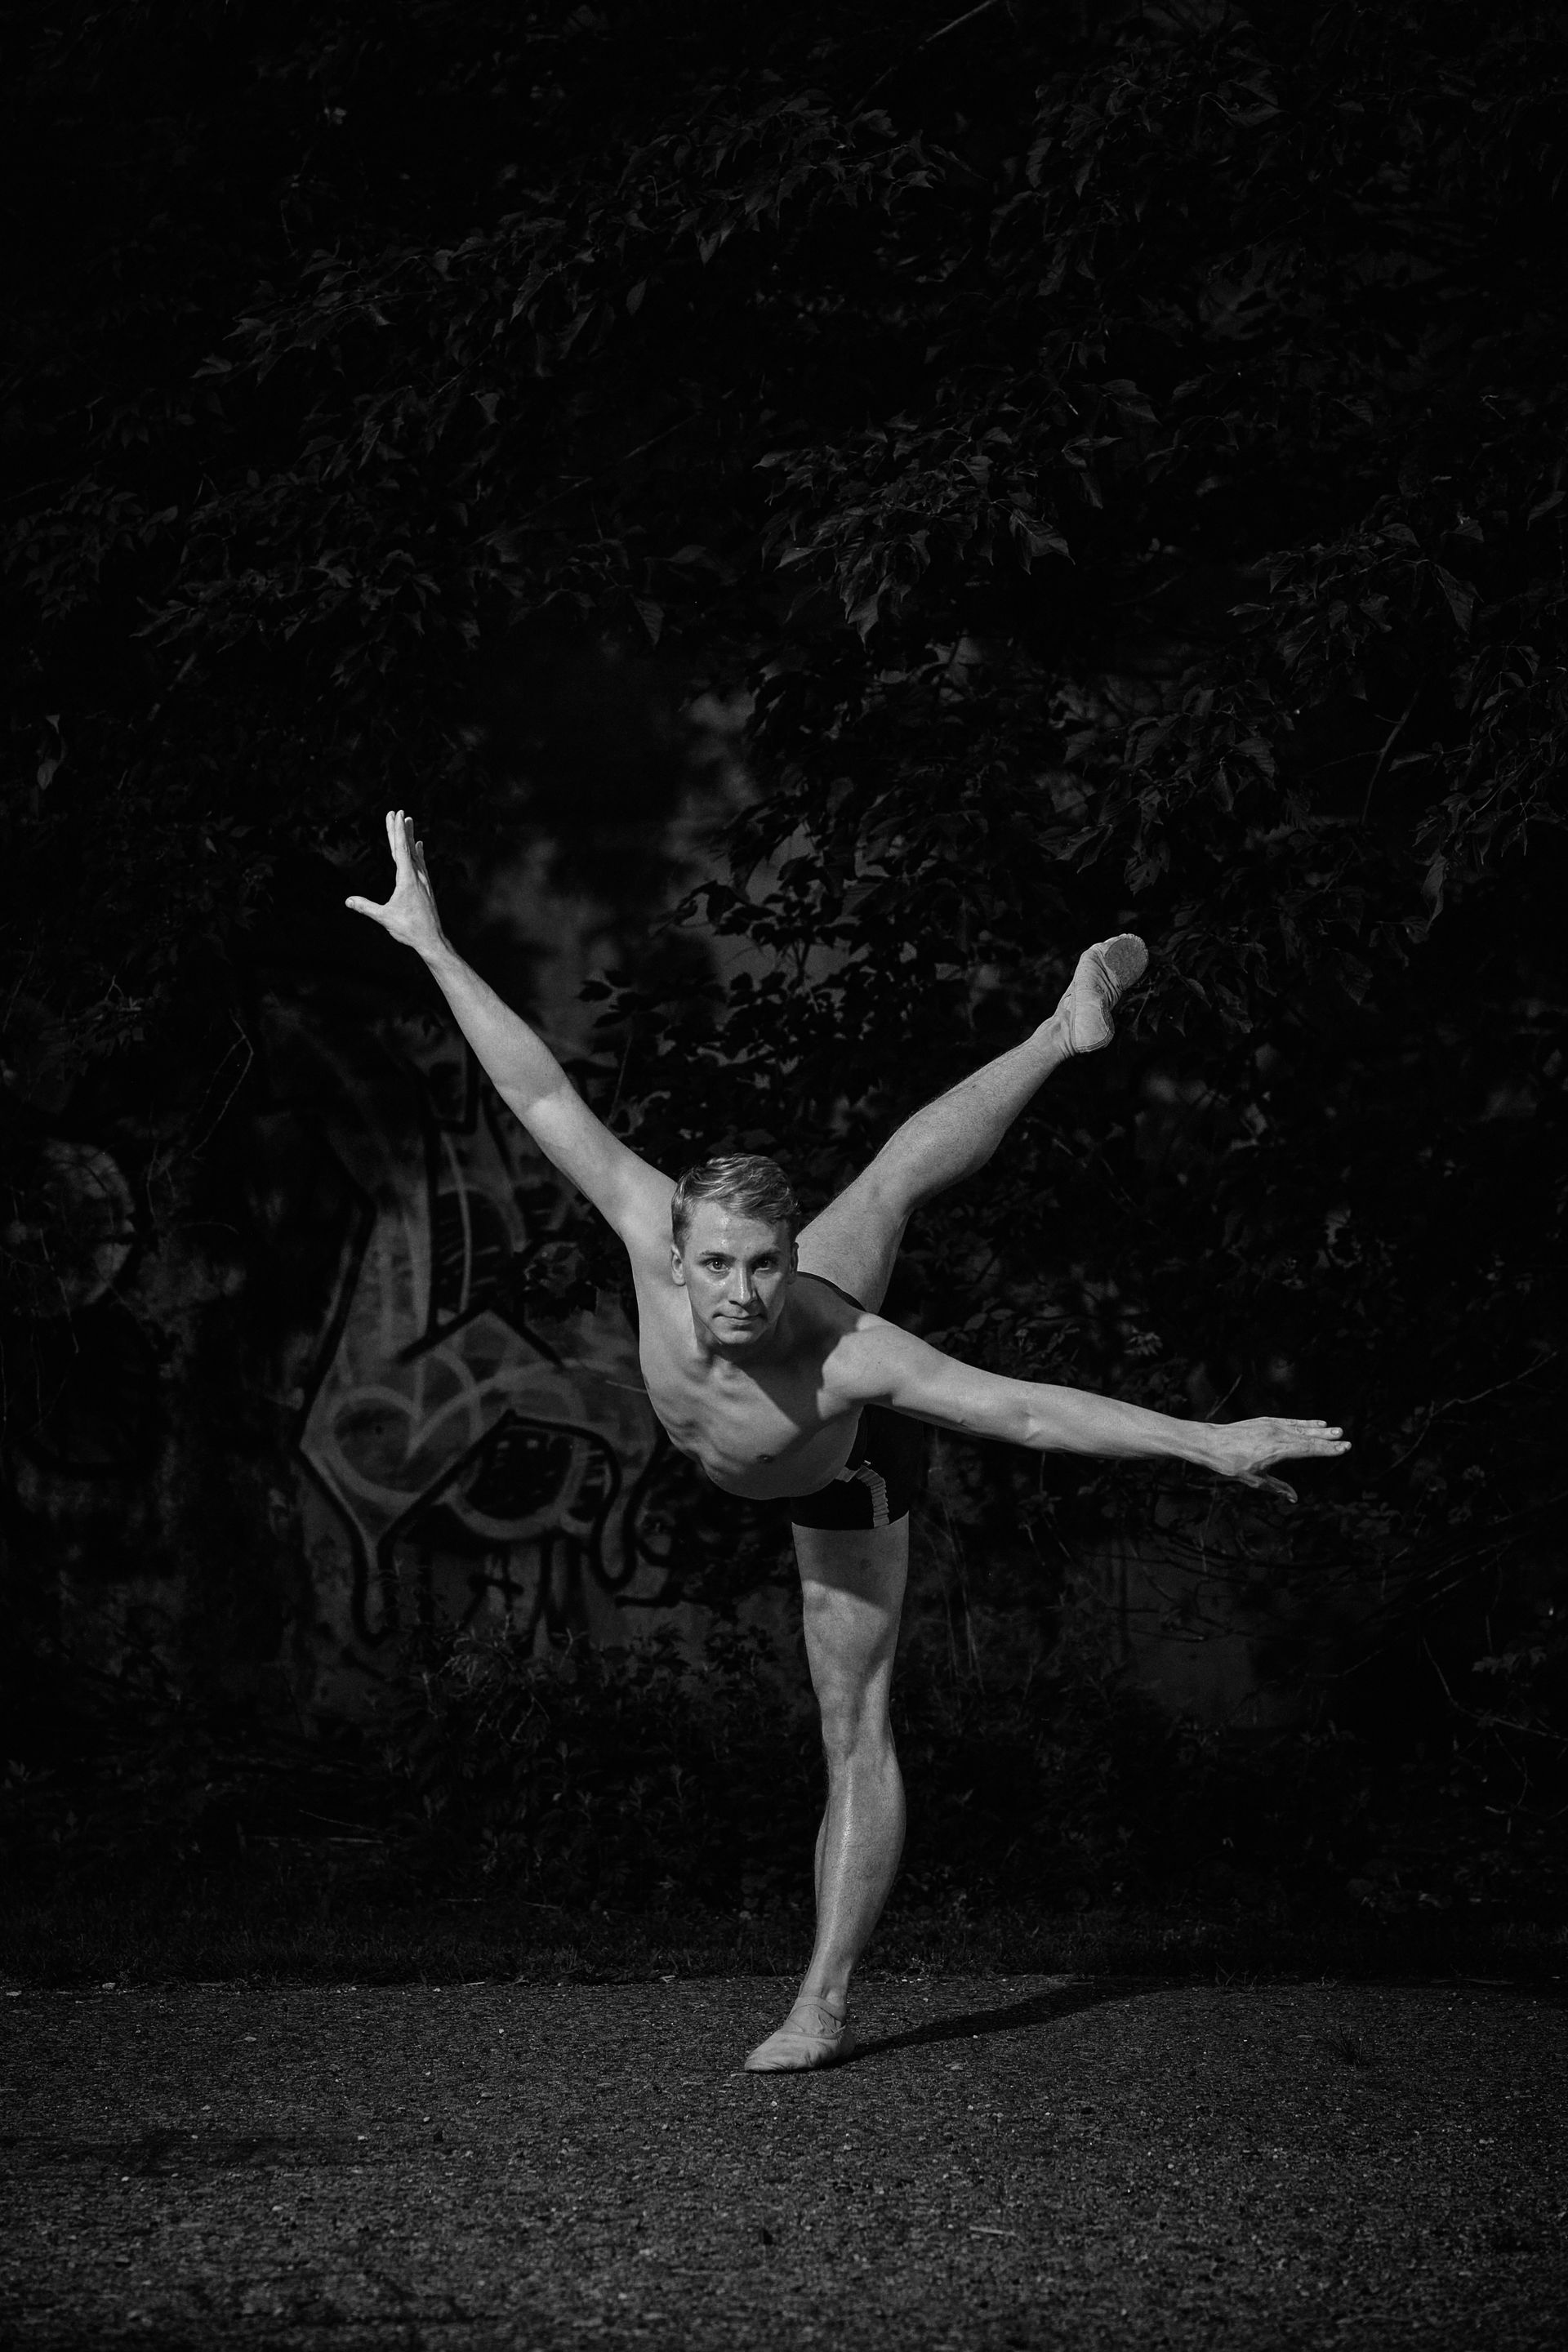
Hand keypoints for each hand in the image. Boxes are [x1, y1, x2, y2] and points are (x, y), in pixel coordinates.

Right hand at [345, 810, 446, 957]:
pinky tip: (419, 847)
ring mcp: (424, 881)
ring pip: (415, 854)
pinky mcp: (427, 887)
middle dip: (400, 829)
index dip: (396, 831)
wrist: (432, 939)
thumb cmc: (409, 929)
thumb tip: (348, 901)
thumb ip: (366, 907)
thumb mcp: (384, 917)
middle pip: (407, 847)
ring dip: (410, 837)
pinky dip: (418, 853)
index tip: (395, 815)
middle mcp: (418, 876)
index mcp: (407, 879)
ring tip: (408, 822)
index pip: (400, 850)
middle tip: (396, 812)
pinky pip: (421, 864)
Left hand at [1206, 1417, 1349, 1503]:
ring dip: (1318, 1429)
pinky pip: (1289, 1421)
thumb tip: (1294, 1498)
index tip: (1343, 1448)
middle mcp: (1277, 1435)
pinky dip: (1303, 1422)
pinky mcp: (1265, 1420)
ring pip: (1300, 1427)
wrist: (1211, 1442)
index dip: (1327, 1449)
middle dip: (1327, 1439)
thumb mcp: (1254, 1480)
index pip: (1308, 1449)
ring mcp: (1271, 1425)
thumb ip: (1277, 1487)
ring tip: (1334, 1429)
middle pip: (1307, 1437)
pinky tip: (1314, 1423)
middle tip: (1345, 1438)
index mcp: (1277, 1450)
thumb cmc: (1231, 1463)